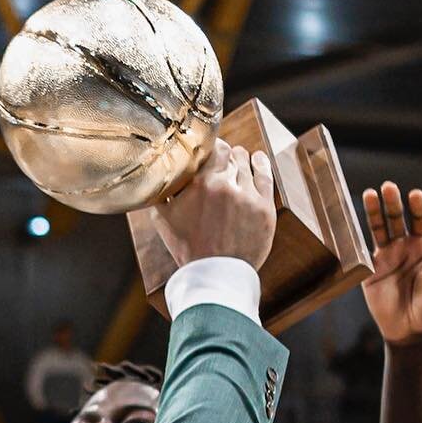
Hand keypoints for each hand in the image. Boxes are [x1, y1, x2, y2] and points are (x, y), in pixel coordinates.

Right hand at [149, 141, 276, 271]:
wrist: (215, 276)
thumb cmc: (188, 249)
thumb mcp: (164, 220)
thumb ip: (161, 193)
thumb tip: (156, 175)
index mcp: (202, 184)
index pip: (213, 148)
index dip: (211, 146)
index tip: (209, 149)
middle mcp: (227, 185)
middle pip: (231, 153)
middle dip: (226, 155)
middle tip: (222, 159)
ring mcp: (248, 196)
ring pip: (246, 162)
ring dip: (241, 160)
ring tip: (238, 162)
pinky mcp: (265, 207)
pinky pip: (265, 176)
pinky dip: (260, 164)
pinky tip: (257, 159)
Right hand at [361, 182, 421, 346]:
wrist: (410, 332)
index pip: (420, 220)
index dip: (418, 206)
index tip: (414, 195)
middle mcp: (404, 248)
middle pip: (397, 219)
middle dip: (393, 203)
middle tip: (388, 187)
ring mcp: (385, 258)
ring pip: (378, 229)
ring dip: (374, 212)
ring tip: (370, 193)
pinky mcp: (369, 271)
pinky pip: (362, 250)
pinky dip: (358, 236)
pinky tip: (353, 222)